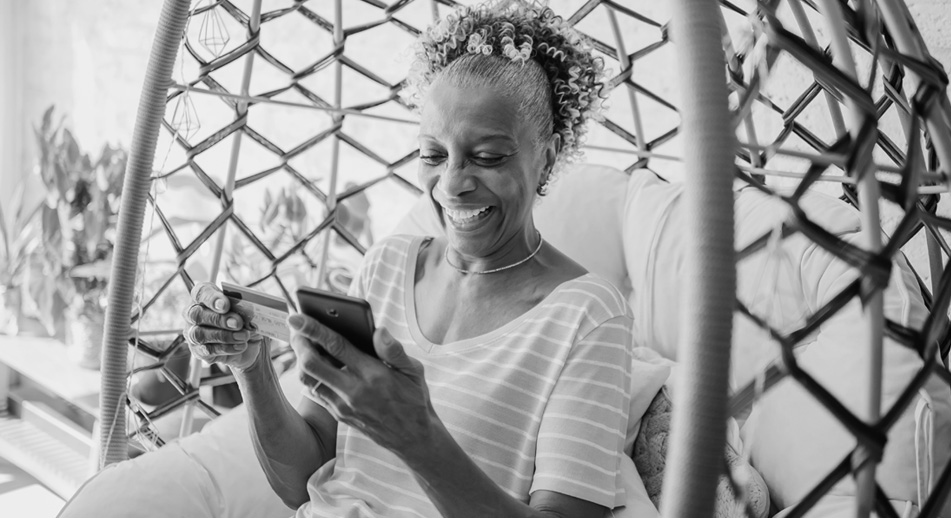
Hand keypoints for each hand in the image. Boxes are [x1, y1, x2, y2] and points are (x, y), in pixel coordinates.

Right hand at [183, 281, 265, 372]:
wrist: (249, 343)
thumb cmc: (245, 320)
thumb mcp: (249, 311)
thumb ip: (246, 307)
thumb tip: (248, 312)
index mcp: (205, 296)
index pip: (200, 292)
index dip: (211, 298)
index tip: (225, 305)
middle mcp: (193, 313)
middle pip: (196, 314)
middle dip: (219, 319)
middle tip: (238, 323)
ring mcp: (192, 333)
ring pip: (199, 334)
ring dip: (224, 336)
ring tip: (244, 336)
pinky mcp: (198, 350)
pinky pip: (207, 350)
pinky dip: (226, 348)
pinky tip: (240, 346)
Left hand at [287, 313, 434, 457]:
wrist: (413, 438)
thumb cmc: (414, 399)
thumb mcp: (414, 371)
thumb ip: (394, 350)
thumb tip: (378, 330)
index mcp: (373, 374)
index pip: (337, 346)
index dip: (314, 330)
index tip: (297, 317)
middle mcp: (354, 391)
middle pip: (312, 364)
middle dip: (299, 343)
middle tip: (295, 328)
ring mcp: (343, 405)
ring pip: (308, 379)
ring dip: (300, 359)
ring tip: (302, 342)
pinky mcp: (339, 414)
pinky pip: (316, 392)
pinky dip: (309, 375)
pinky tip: (312, 363)